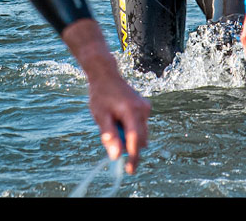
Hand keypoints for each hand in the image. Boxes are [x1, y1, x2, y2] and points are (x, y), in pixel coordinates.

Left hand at [62, 19, 149, 173]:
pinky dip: (130, 128)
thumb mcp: (100, 116)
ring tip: (112, 121)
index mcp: (131, 111)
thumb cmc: (101, 95)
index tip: (129, 170)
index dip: (133, 157)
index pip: (135, 140)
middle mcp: (142, 109)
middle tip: (112, 141)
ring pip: (140, 133)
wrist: (106, 74)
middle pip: (140, 139)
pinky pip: (140, 125)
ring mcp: (145, 108)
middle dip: (128, 145)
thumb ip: (109, 136)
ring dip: (129, 136)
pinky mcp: (145, 107)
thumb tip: (116, 156)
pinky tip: (118, 117)